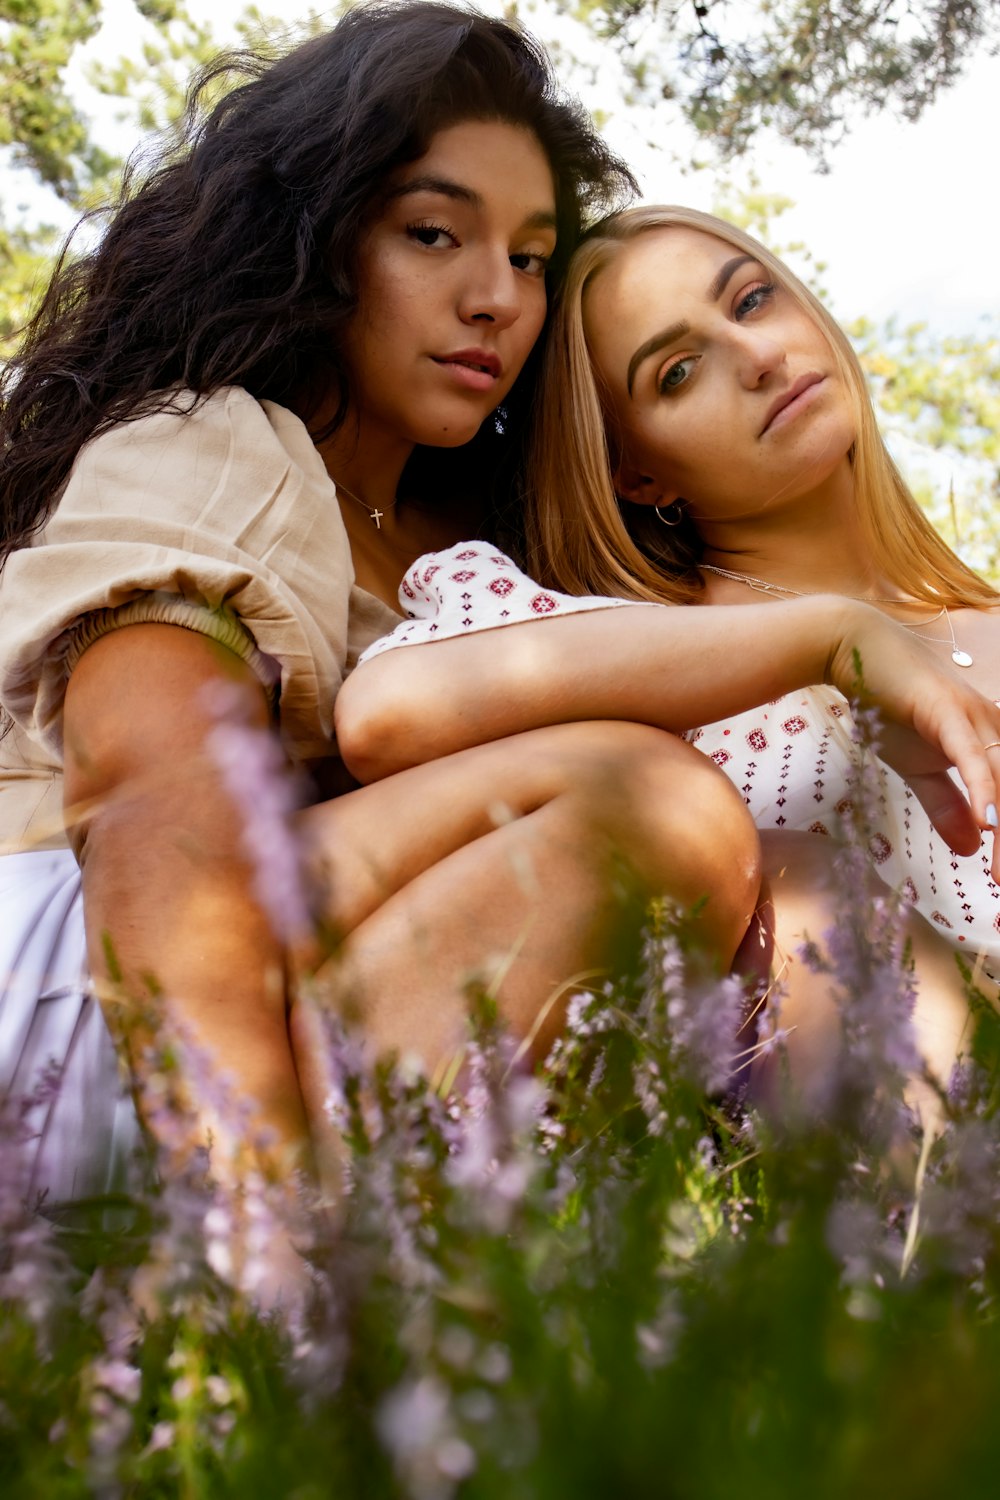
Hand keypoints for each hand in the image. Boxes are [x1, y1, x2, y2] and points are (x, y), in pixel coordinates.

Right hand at [828, 603, 999, 876]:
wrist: (855, 652)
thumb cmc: (889, 704)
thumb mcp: (918, 767)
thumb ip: (946, 806)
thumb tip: (970, 849)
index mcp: (994, 741)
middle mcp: (996, 728)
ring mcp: (976, 719)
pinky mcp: (949, 712)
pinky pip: (973, 759)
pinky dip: (984, 791)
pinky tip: (988, 823)